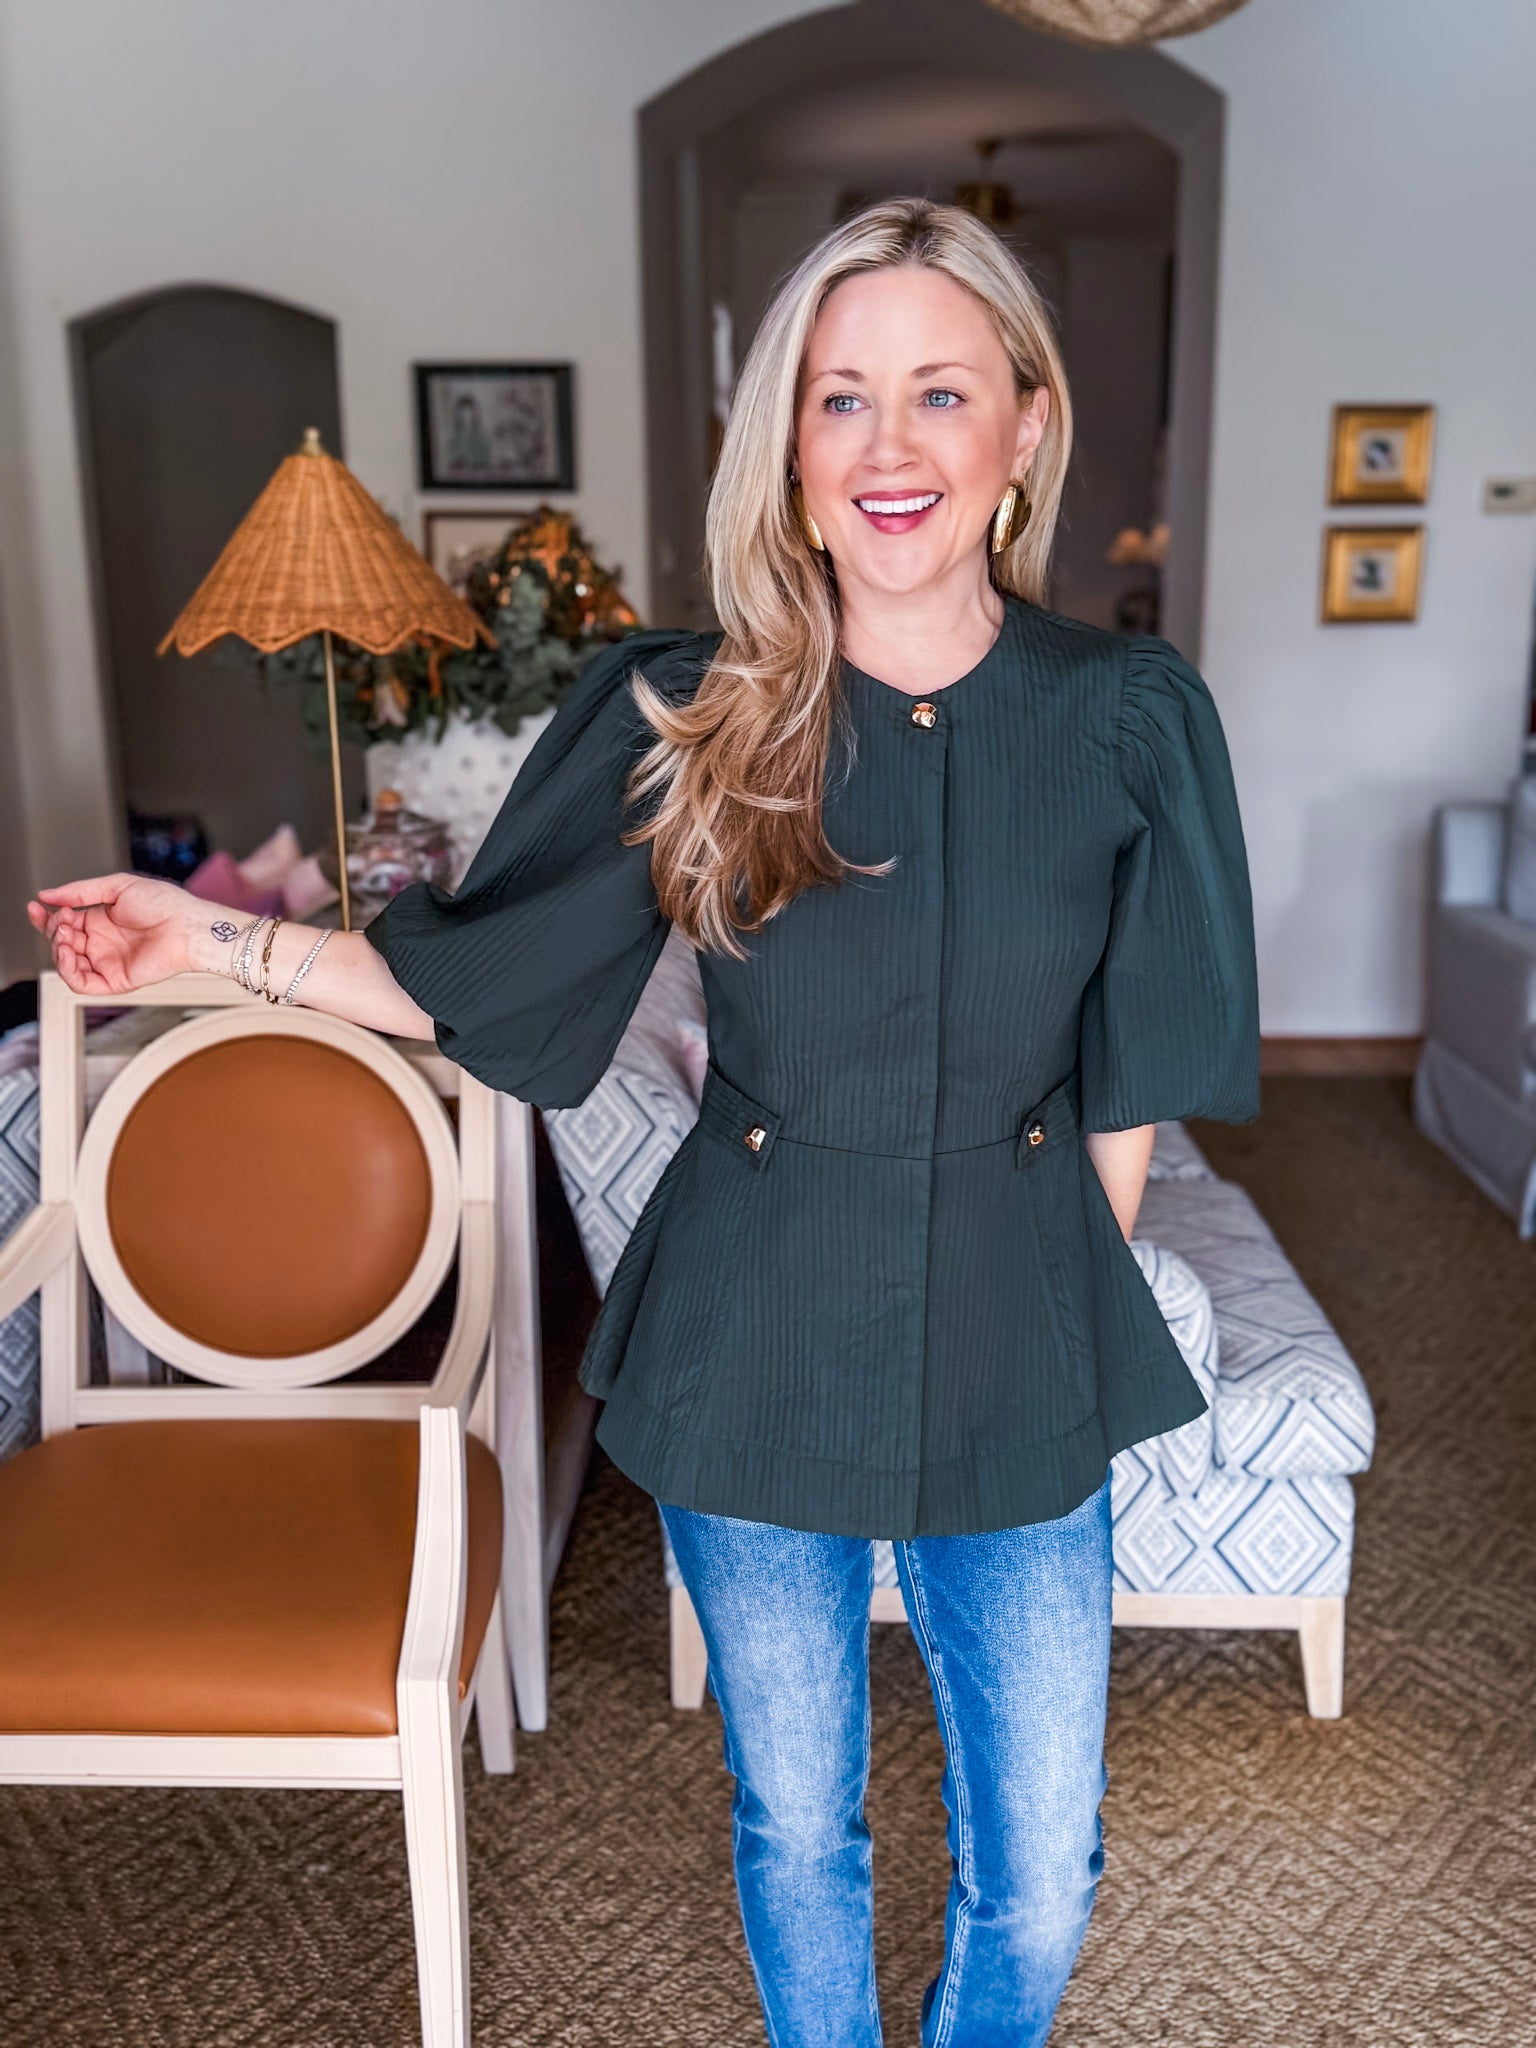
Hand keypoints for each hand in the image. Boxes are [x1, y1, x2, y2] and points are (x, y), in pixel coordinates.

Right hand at [25, 873, 225, 995]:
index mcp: (102, 920)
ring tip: (65, 933)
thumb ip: (80, 891)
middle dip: (54, 929)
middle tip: (64, 918)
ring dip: (57, 948)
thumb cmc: (165, 904)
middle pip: (61, 942)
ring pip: (67, 964)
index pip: (64, 923)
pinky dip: (67, 969)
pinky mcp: (115, 980)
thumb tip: (48, 895)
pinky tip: (67, 952)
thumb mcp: (118, 886)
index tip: (36, 907)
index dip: (46, 918)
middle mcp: (103, 943)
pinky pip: (82, 983)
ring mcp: (108, 962)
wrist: (188, 925)